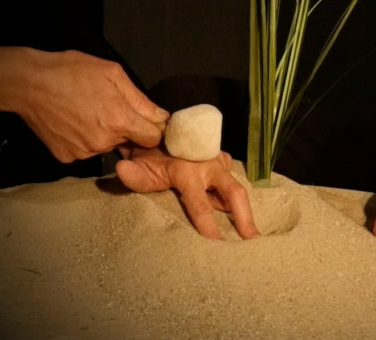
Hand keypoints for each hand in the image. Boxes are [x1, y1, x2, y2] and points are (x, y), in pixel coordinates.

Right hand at [0, 46, 169, 161]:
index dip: (151, 128)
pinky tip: (74, 122)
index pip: (152, 138)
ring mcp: (83, 153)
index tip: (143, 119)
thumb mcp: (113, 74)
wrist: (27, 82)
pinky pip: (86, 151)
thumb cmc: (72, 71)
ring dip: (104, 134)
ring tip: (88, 112)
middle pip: (129, 142)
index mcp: (120, 121)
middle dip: (126, 129)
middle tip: (108, 108)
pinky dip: (84, 139)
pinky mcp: (67, 158)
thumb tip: (163, 118)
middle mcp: (104, 142)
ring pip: (107, 146)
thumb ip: (140, 100)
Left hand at [115, 147, 259, 239]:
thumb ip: (134, 176)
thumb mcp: (140, 166)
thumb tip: (122, 170)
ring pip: (236, 187)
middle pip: (235, 193)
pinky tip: (241, 216)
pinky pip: (232, 180)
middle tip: (254, 240)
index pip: (200, 205)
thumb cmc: (150, 154)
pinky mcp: (224, 160)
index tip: (218, 245)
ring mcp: (220, 161)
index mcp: (188, 171)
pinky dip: (236, 199)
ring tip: (253, 235)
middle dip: (246, 218)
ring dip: (245, 210)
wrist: (162, 129)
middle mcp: (210, 165)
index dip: (209, 227)